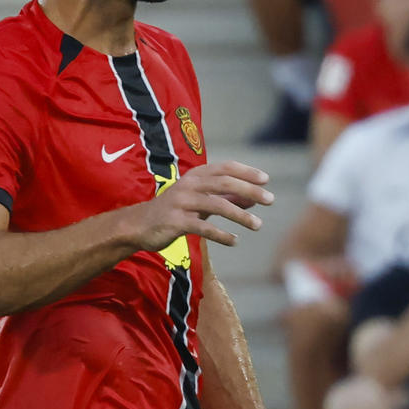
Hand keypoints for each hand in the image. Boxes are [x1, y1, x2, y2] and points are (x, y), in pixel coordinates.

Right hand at [124, 160, 272, 250]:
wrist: (138, 225)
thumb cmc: (173, 211)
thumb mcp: (200, 200)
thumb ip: (226, 198)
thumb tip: (255, 197)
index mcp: (194, 176)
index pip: (225, 168)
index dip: (246, 172)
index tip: (266, 180)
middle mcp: (188, 185)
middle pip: (224, 184)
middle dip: (250, 190)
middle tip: (270, 200)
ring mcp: (181, 203)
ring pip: (217, 205)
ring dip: (240, 215)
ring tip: (258, 225)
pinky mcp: (175, 222)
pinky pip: (203, 228)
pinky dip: (222, 235)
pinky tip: (234, 241)